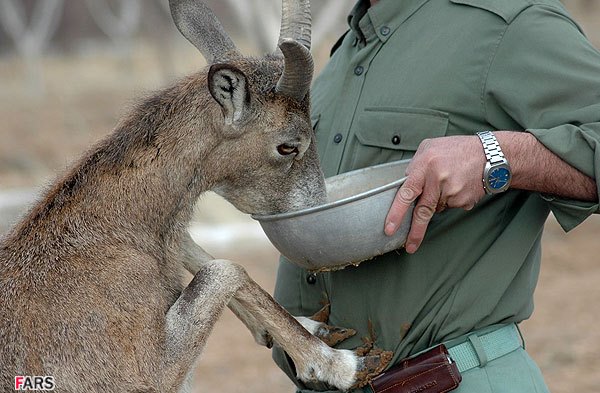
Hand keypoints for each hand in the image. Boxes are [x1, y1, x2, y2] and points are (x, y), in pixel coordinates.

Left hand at [384, 135, 486, 252]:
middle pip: (422, 211)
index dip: (397, 212)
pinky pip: (450, 206)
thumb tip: (404, 183)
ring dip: (437, 200)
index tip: (390, 228)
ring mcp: (452, 191)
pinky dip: (450, 199)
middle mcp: (438, 179)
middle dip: (415, 232)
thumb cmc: (457, 149)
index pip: (407, 193)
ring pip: (436, 207)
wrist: (491, 154)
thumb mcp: (429, 147)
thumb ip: (415, 165)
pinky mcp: (464, 201)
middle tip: (409, 246)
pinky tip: (459, 185)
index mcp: (426, 165)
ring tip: (448, 182)